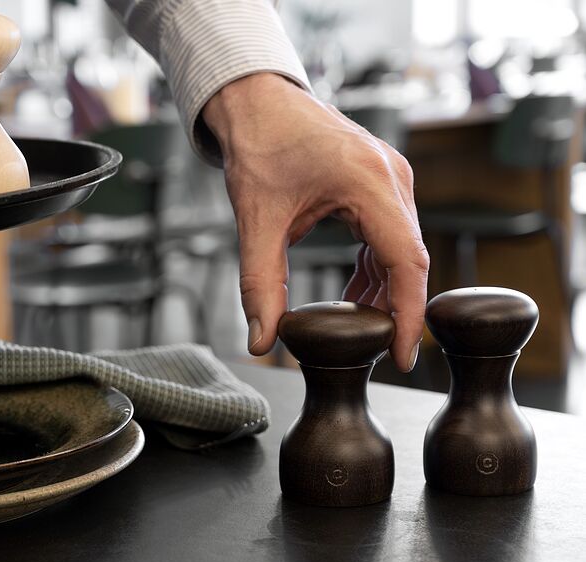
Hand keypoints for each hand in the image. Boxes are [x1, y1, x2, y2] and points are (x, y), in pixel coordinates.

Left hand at [202, 73, 428, 370]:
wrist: (256, 100)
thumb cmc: (258, 146)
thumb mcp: (256, 219)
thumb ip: (259, 283)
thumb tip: (262, 340)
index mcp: (369, 182)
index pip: (406, 262)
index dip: (407, 315)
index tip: (402, 357)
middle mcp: (392, 177)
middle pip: (408, 257)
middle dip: (394, 308)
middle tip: (376, 353)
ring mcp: (390, 176)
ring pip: (401, 247)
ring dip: (383, 289)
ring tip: (360, 329)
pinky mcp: (379, 181)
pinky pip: (389, 233)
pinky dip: (375, 267)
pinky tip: (356, 294)